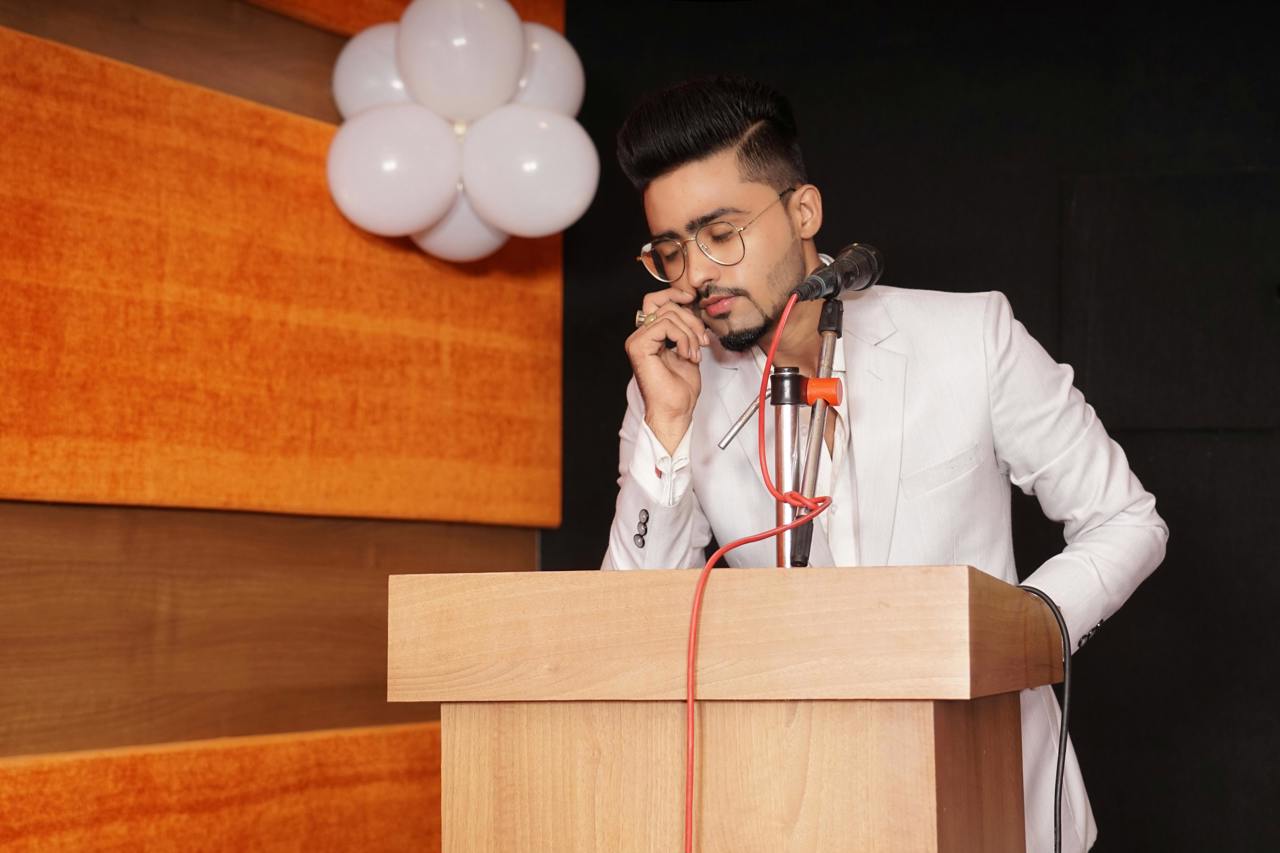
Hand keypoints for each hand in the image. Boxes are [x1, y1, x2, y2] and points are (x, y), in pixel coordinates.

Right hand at [625, 287, 710, 453]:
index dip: (674, 294)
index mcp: (650, 336)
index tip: (692, 298)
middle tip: (702, 341)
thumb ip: (686, 329)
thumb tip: (693, 308)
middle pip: (665, 305)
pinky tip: (687, 354)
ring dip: (690, 332)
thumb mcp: (689, 350)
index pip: (656, 301)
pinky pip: (665, 325)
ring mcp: (637, 341)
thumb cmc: (680, 390)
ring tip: (694, 353)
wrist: (675, 412)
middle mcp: (640, 336)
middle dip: (691, 319)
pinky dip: (683, 337)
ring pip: (668, 314)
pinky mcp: (638, 346)